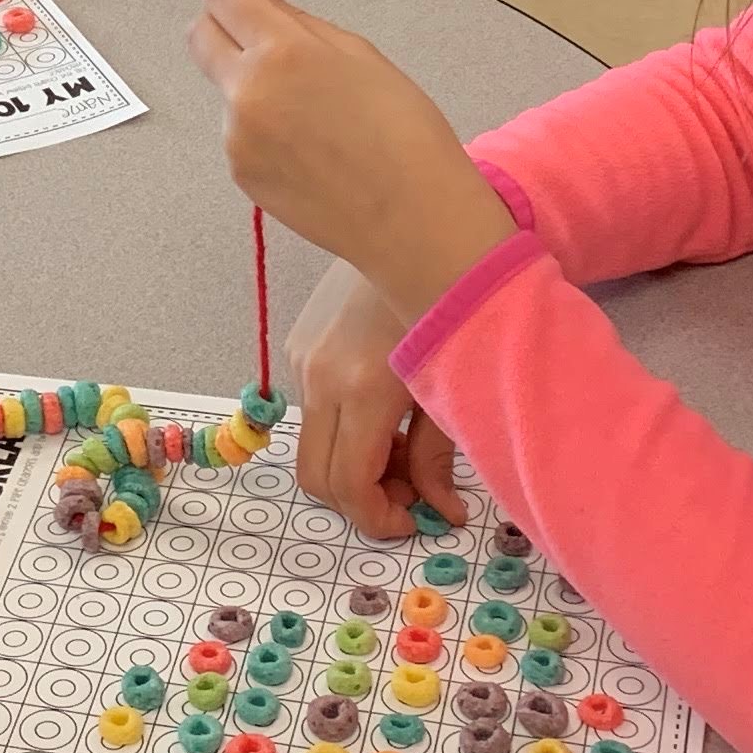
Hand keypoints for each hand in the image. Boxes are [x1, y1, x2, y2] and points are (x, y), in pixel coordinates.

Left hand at [187, 0, 515, 320]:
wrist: (414, 219)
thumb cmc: (405, 136)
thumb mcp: (360, 55)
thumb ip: (298, 21)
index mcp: (282, 52)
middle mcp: (248, 92)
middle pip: (199, 34)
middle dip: (222, 24)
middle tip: (262, 37)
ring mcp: (237, 137)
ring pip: (226, 89)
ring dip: (251, 86)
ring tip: (313, 115)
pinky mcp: (240, 172)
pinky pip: (238, 133)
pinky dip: (262, 131)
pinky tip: (309, 149)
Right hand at [286, 262, 466, 539]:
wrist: (417, 230)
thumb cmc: (452, 307)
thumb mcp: (450, 388)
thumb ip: (436, 459)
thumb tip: (439, 512)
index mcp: (360, 392)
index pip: (347, 485)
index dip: (377, 519)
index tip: (412, 523)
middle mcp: (318, 379)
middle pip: (315, 476)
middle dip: (358, 500)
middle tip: (407, 494)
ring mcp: (302, 359)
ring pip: (311, 444)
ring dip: (351, 463)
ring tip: (402, 445)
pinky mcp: (300, 344)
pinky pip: (313, 408)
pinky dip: (343, 429)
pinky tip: (383, 409)